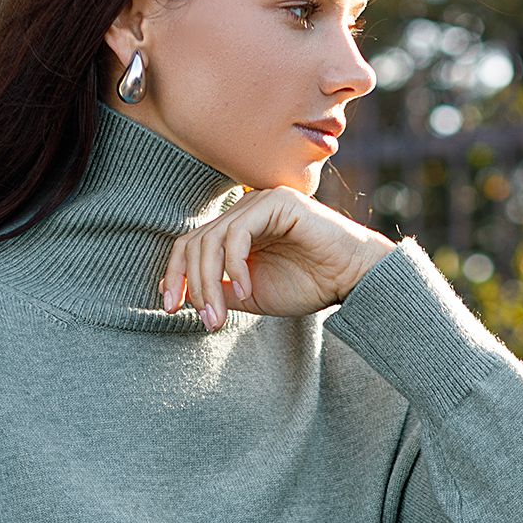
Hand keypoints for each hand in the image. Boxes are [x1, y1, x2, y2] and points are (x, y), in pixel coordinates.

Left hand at [158, 186, 396, 329]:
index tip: (171, 308)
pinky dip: (234, 266)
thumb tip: (184, 297)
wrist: (351, 279)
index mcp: (235, 229)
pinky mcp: (276, 202)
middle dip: (193, 286)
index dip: (175, 275)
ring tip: (221, 315)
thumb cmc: (307, 285)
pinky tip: (245, 290)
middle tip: (206, 320)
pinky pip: (238, 233)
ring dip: (210, 282)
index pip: (190, 245)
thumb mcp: (251, 295)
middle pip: (196, 243)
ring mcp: (259, 202)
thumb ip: (219, 290)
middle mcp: (243, 210)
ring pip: (212, 240)